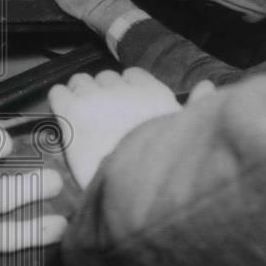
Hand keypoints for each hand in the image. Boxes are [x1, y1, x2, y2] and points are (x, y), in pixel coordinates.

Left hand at [49, 69, 209, 188]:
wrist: (131, 191)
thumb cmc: (160, 168)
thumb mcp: (185, 134)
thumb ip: (194, 107)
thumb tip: (208, 86)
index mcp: (151, 91)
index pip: (131, 74)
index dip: (126, 89)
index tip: (124, 106)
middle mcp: (122, 89)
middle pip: (105, 77)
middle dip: (102, 93)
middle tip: (102, 117)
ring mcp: (94, 98)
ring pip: (79, 80)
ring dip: (80, 95)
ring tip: (83, 117)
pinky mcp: (70, 111)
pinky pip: (58, 91)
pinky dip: (60, 101)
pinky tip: (66, 118)